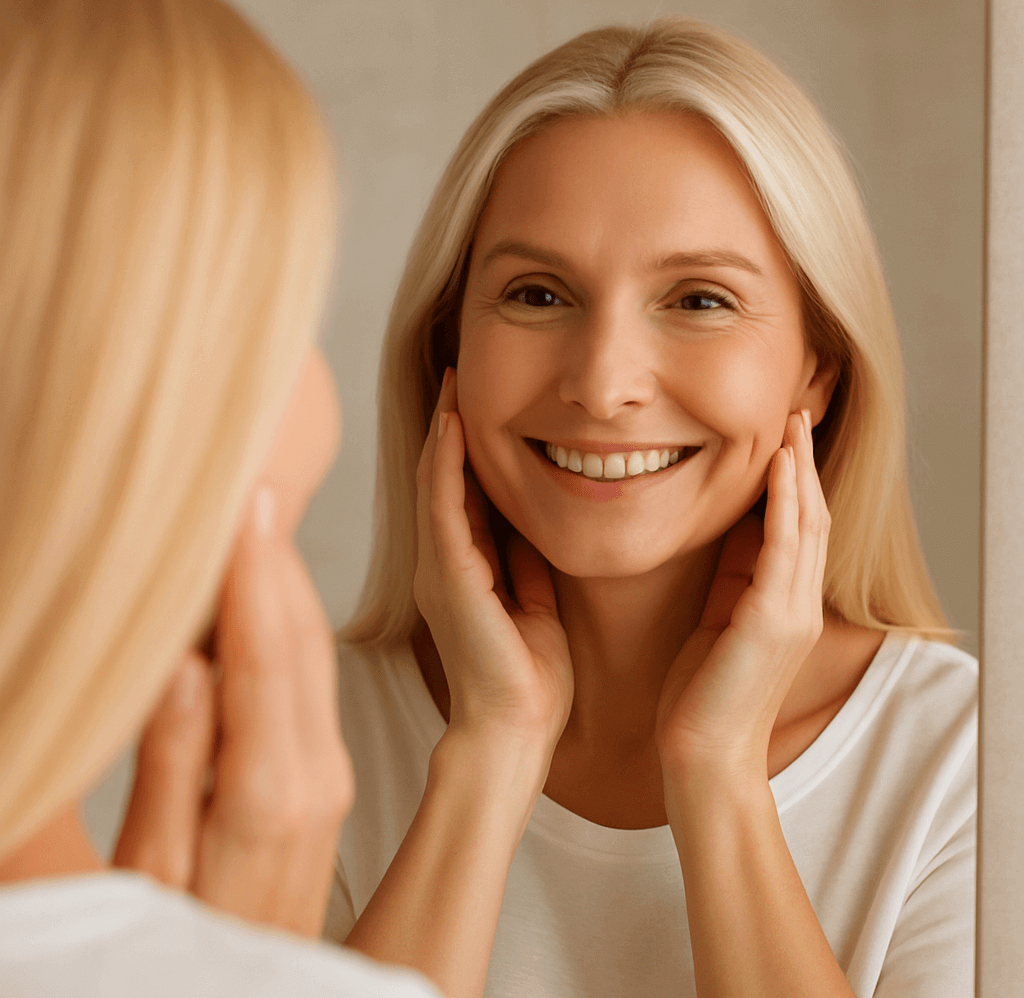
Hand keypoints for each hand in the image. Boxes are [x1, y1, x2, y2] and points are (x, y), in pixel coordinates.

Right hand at [113, 486, 352, 937]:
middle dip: (277, 559)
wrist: (253, 987)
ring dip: (288, 583)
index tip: (250, 506)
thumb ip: (173, 768)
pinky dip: (291, 626)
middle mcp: (313, 772)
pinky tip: (271, 596)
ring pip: (314, 653)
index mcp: (268, 790)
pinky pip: (313, 681)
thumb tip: (189, 669)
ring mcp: (328, 772)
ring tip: (264, 521)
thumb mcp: (154, 870)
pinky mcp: (327, 775)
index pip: (264, 655)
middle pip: (299, 640)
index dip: (256, 576)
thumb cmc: (181, 939)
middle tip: (257, 486)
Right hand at [413, 368, 573, 751]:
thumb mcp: (534, 601)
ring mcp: (441, 569)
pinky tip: (454, 425)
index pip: (460, 494)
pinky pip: (445, 507)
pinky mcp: (451, 577)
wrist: (516, 730)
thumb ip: (525, 562)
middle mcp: (443, 563)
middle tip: (457, 374)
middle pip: (440, 479)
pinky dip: (448, 464)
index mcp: (464, 570)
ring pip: (435, 484)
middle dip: (448, 427)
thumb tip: (535, 517)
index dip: (464, 447)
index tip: (476, 402)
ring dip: (444, 432)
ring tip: (452, 383)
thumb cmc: (530, 677)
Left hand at [656, 410, 828, 776]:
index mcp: (782, 605)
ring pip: (805, 524)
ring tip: (793, 424)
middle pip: (810, 517)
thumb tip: (724, 531)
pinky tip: (780, 467)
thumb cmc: (700, 695)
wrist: (702, 757)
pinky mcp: (772, 621)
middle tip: (797, 413)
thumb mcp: (717, 623)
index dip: (793, 481)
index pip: (796, 529)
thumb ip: (729, 580)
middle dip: (804, 463)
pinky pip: (783, 548)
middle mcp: (797, 604)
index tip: (782, 437)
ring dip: (800, 470)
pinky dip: (784, 504)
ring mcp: (791, 612)